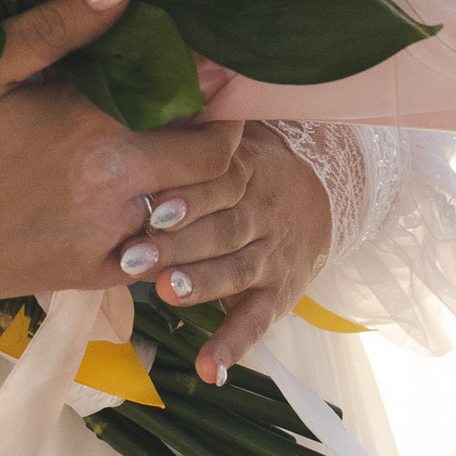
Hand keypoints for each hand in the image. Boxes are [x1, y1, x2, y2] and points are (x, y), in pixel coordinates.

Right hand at [0, 0, 246, 326]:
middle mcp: (118, 194)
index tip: (205, 59)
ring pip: (194, 212)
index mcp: (97, 134)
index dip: (215, 80)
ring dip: (198, 182)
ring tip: (170, 147)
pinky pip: (157, 255)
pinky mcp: (85, 278)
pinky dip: (164, 227)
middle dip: (218, 130)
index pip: (202, 105)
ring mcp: (106, 244)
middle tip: (193, 101)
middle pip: (216, 163)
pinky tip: (136, 199)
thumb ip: (61, 27)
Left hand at [125, 122, 330, 384]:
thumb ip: (196, 128)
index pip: (218, 183)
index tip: (153, 208)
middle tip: (132, 256)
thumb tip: (155, 84)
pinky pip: (256, 321)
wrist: (322, 196)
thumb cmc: (247, 168)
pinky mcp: (278, 294)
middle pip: (221, 229)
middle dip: (177, 244)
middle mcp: (260, 214)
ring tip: (166, 293)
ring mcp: (271, 256)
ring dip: (201, 284)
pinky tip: (209, 370)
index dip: (188, 198)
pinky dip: (233, 347)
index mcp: (245, 171)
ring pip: (236, 270)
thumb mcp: (233, 139)